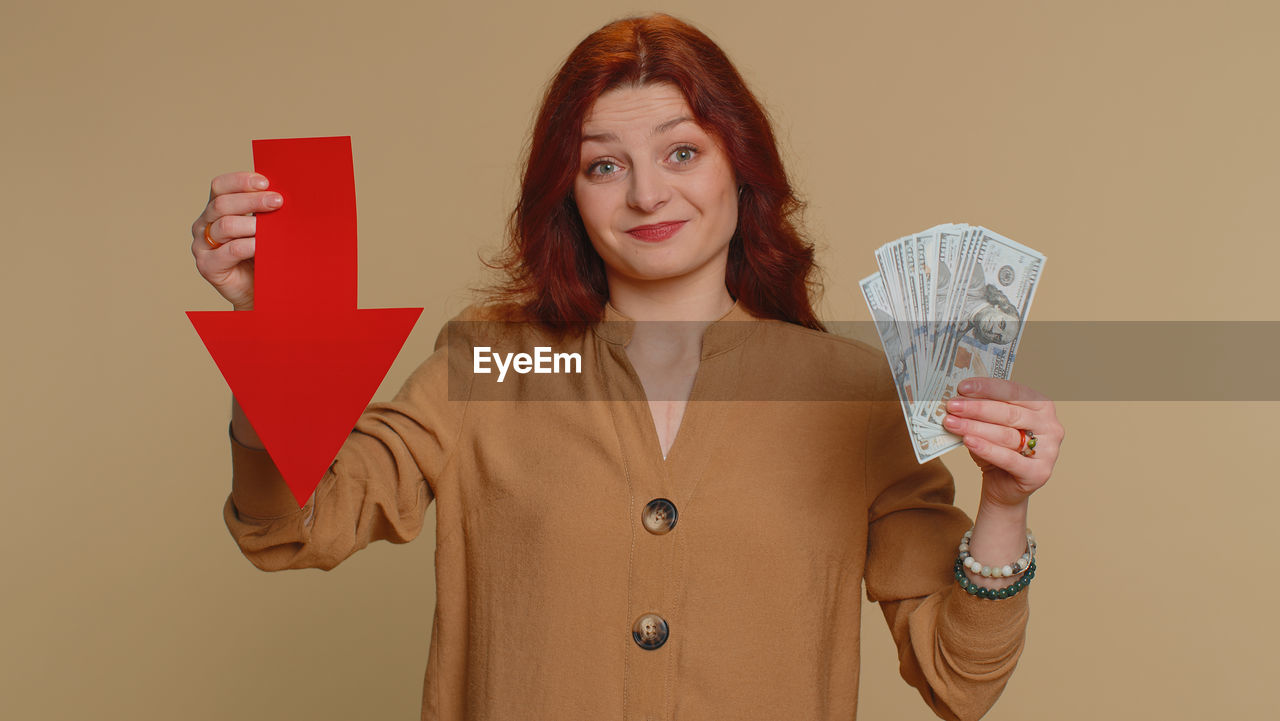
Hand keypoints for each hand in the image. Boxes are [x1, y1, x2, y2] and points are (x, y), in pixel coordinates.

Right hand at [189, 172, 282, 309]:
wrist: (257, 292)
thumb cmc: (261, 256)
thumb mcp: (262, 229)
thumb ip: (262, 212)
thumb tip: (280, 195)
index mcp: (215, 210)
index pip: (219, 187)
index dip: (240, 181)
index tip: (265, 182)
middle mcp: (203, 225)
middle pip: (222, 204)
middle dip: (252, 200)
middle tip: (278, 202)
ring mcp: (201, 245)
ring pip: (225, 225)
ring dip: (253, 224)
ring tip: (274, 227)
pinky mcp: (207, 266)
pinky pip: (230, 250)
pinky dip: (250, 245)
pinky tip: (265, 245)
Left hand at [941, 378, 1063, 508]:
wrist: (1003, 486)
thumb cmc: (998, 449)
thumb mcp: (991, 424)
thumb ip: (982, 410)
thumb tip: (958, 397)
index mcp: (1042, 406)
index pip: (1014, 391)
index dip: (987, 388)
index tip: (962, 387)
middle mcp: (1050, 426)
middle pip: (1009, 413)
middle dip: (976, 408)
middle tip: (952, 405)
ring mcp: (1049, 450)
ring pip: (1006, 435)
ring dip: (975, 427)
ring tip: (951, 423)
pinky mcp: (1039, 473)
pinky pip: (1008, 458)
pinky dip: (986, 449)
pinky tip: (968, 441)